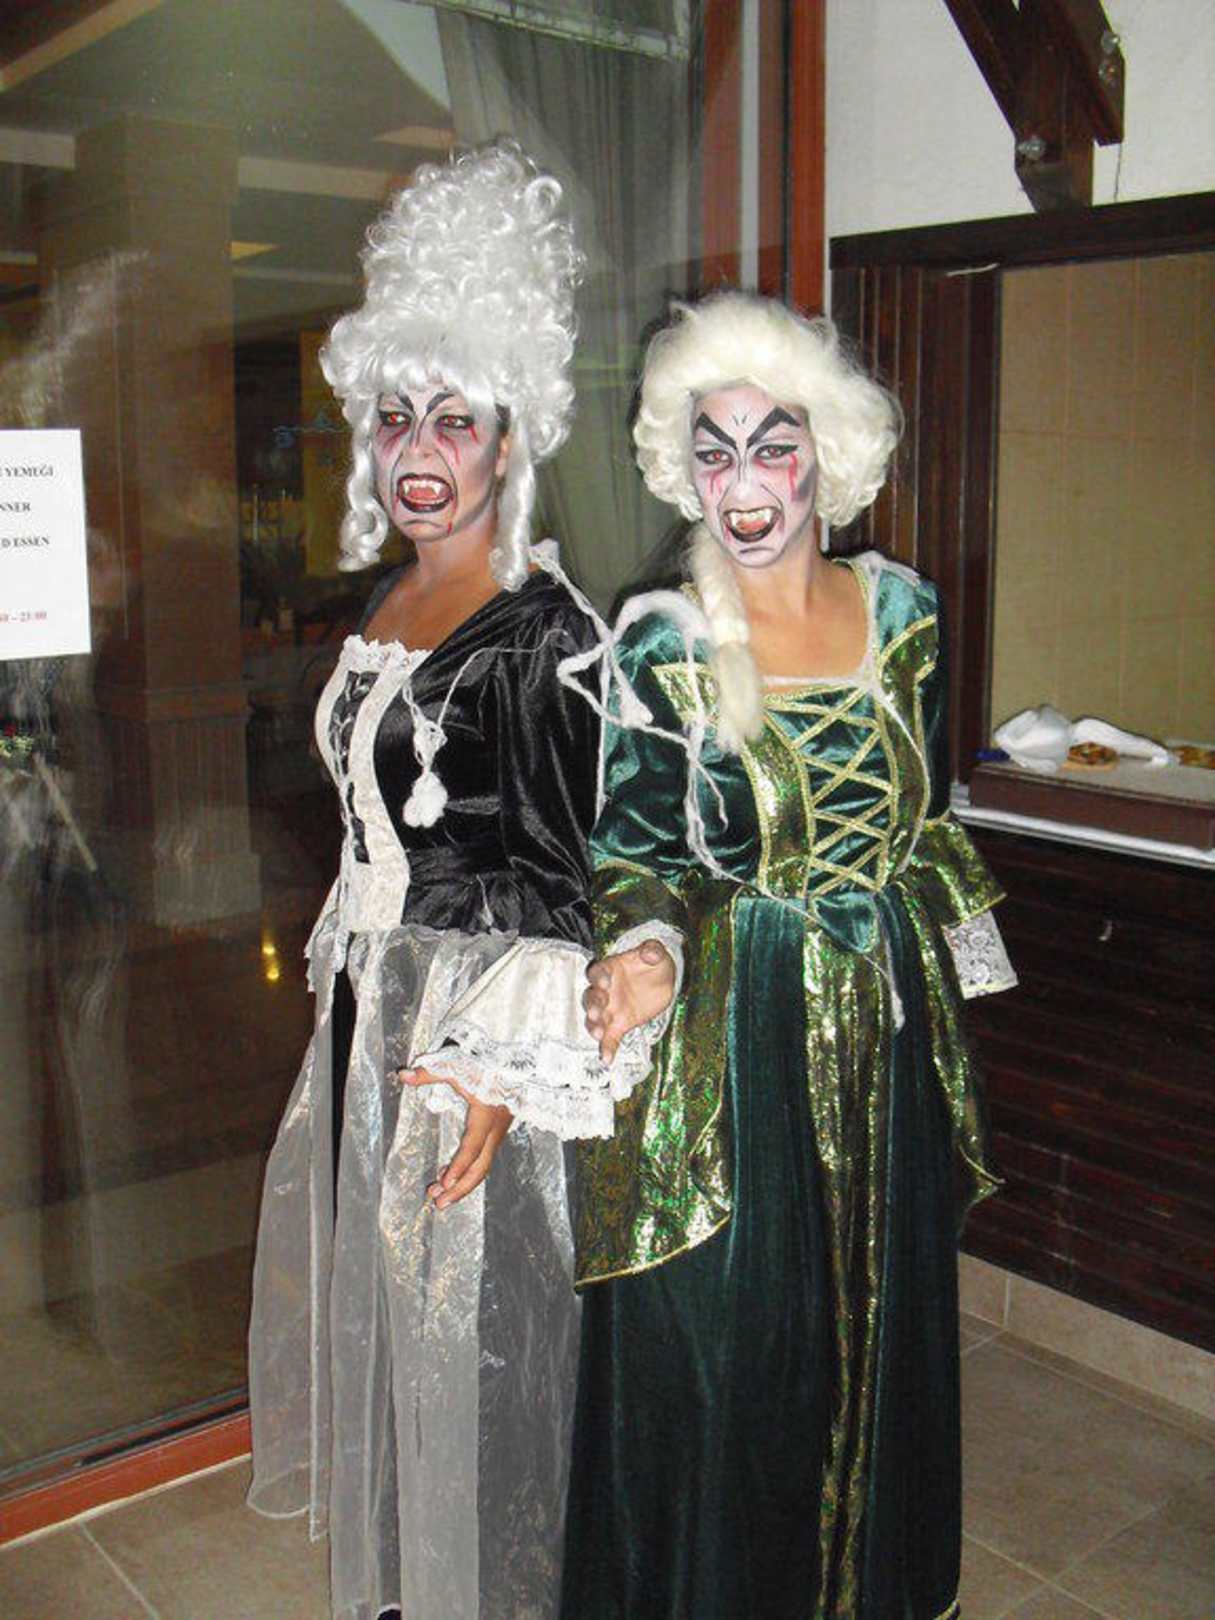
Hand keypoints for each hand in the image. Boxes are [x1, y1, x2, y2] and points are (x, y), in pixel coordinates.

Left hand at [398, 1067, 512, 1208]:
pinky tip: (447, 1176)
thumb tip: (403, 1075)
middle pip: (481, 1166)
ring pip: (483, 1164)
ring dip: (462, 1182)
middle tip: (439, 1204)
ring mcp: (498, 1131)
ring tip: (438, 1197)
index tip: (444, 1183)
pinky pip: (483, 1157)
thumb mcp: (457, 1064)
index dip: (458, 1166)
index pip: (472, 1147)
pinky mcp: (496, 1131)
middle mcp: (495, 1127)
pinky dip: (466, 1169)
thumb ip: (430, 1072)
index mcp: (486, 1113)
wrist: (516, 1060)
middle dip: (460, 1188)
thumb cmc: (485, 1062)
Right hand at [583, 939, 675, 1062]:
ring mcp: (610, 1009)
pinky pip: (610, 1037)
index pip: (598, 972)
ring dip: (594, 1026)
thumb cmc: (653, 962)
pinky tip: (607, 1059)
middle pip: (591, 997)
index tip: (605, 982)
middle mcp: (605, 990)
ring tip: (598, 1033)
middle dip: (593, 1005)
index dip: (599, 977)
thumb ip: (652, 950)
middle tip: (597, 1012)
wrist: (661, 980)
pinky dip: (607, 1048)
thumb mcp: (656, 952)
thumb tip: (650, 953)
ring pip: (595, 1019)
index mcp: (610, 969)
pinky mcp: (619, 1024)